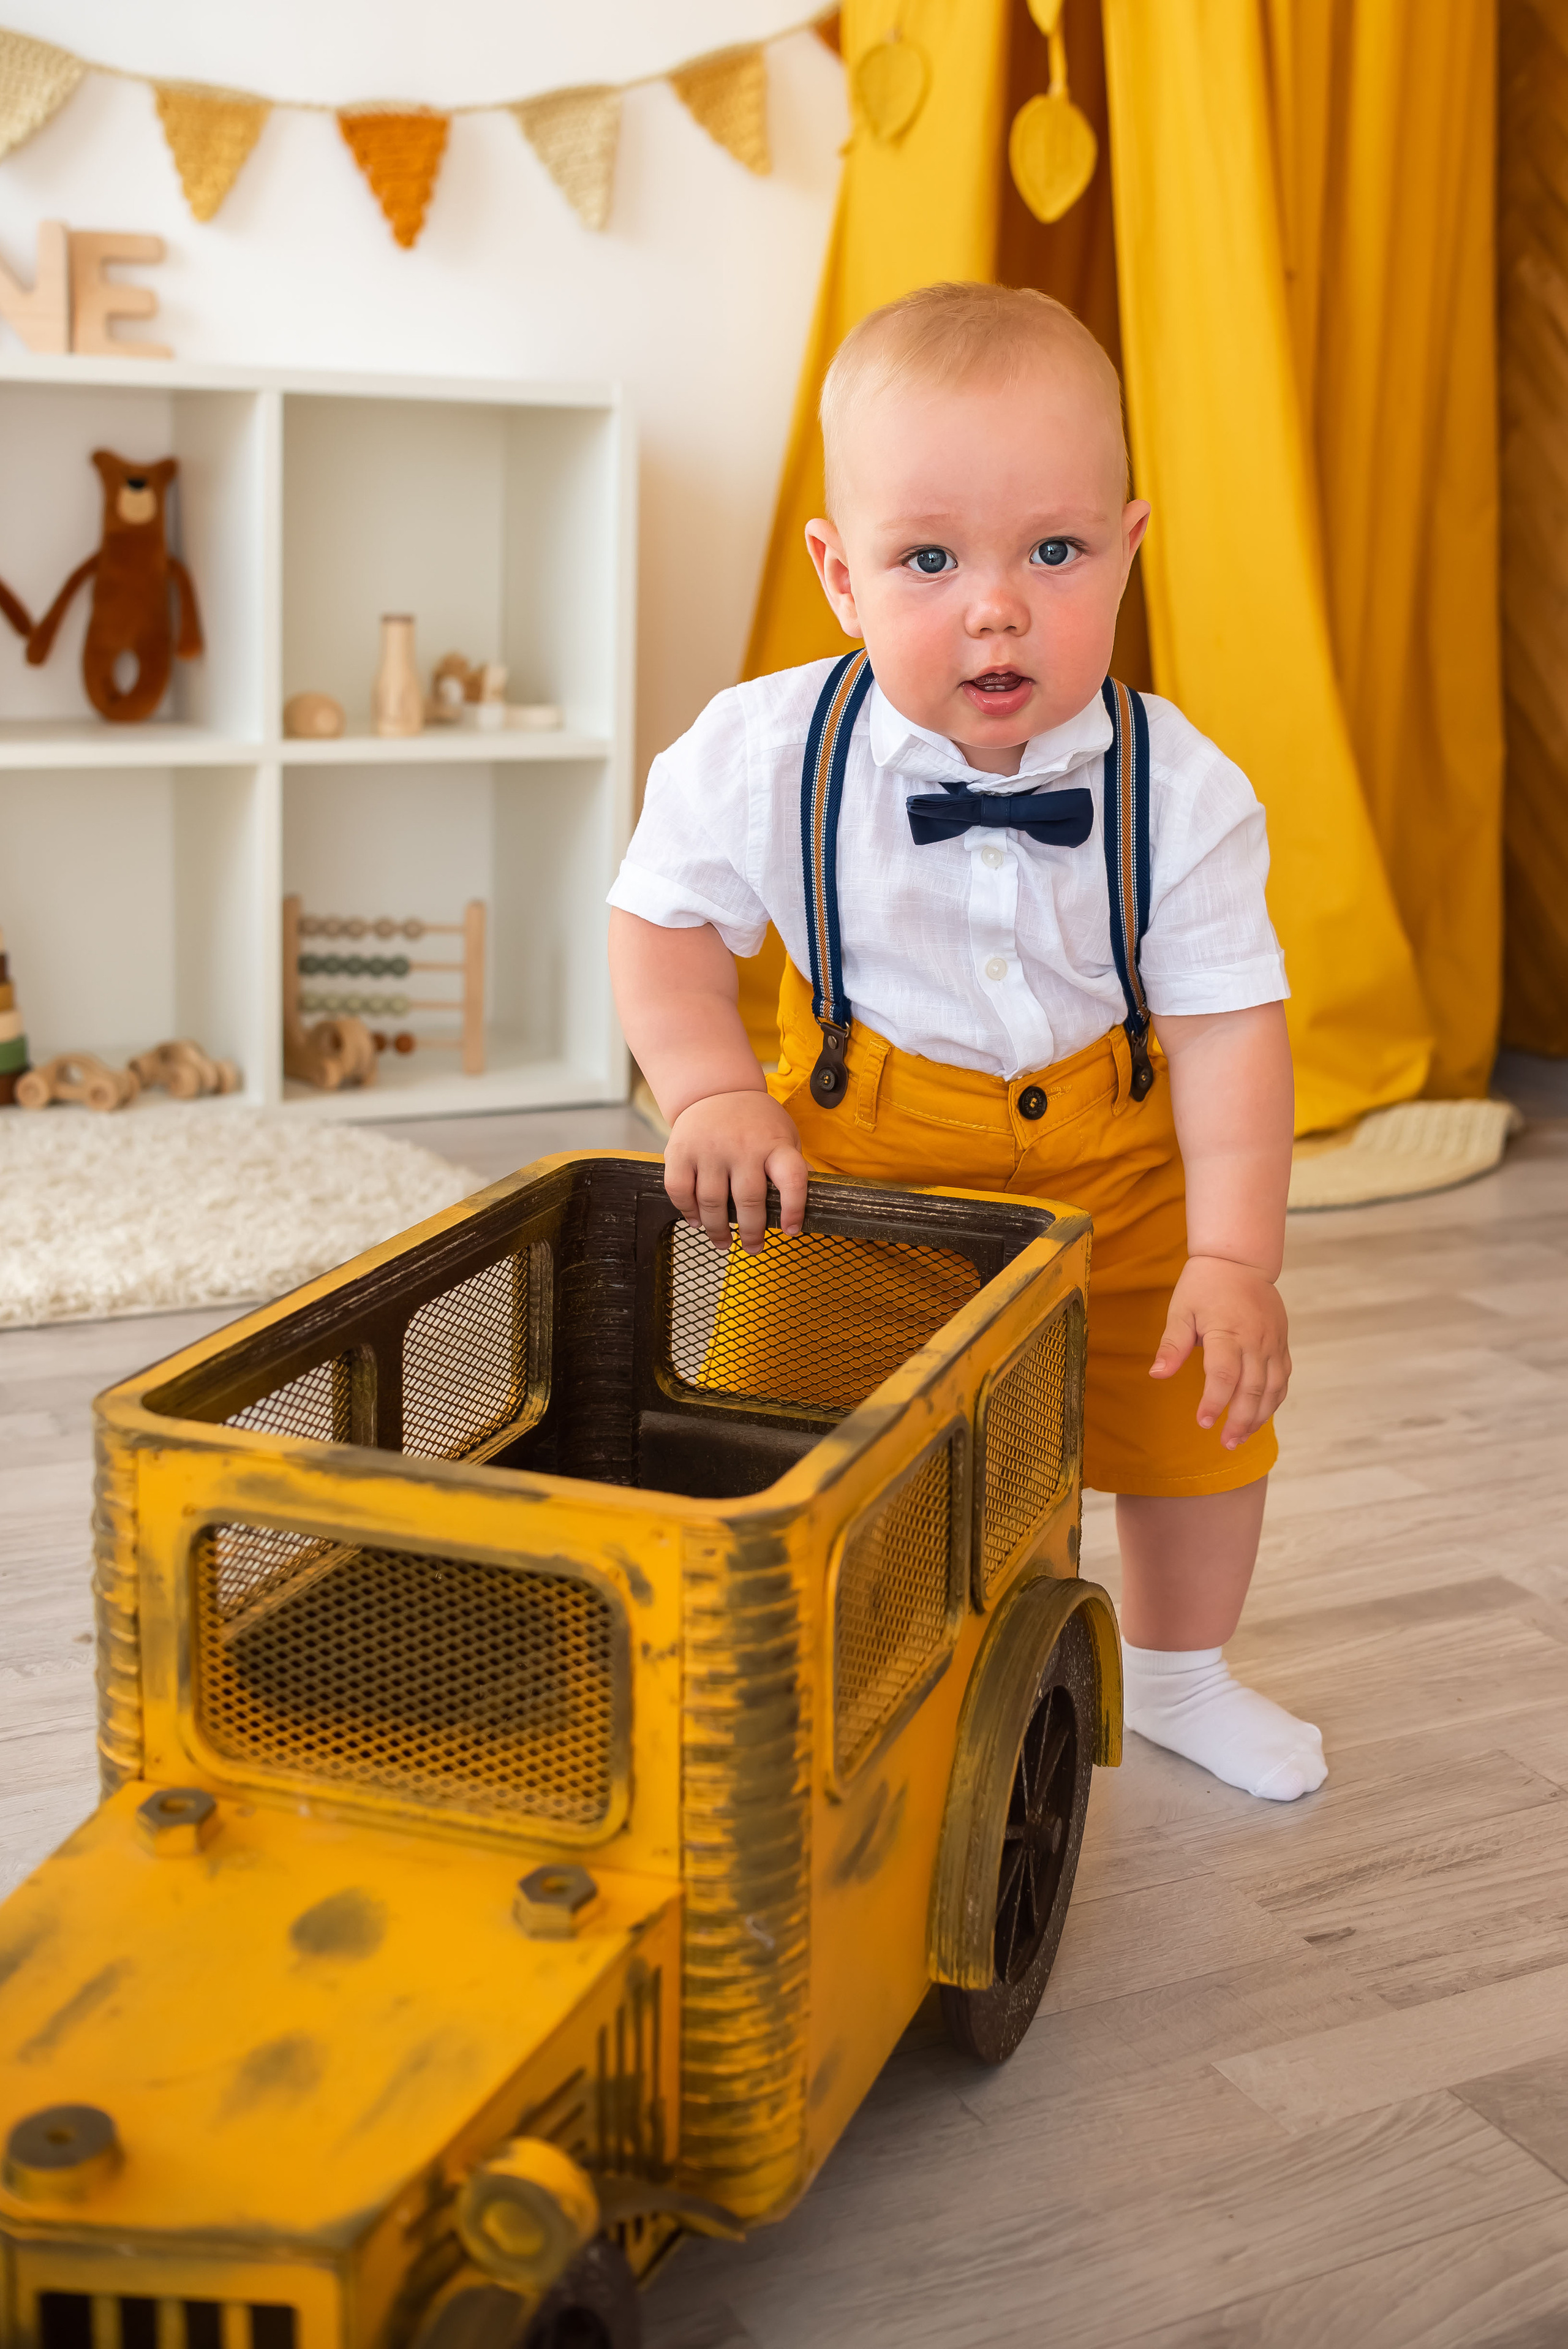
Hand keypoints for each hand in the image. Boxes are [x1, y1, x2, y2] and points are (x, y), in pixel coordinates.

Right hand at [664, 1090, 808, 1253]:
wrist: (714, 1089)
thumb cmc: (755, 1121)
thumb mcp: (784, 1135)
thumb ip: (793, 1165)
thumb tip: (815, 1201)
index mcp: (774, 1144)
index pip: (792, 1178)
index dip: (794, 1208)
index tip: (791, 1230)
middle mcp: (743, 1146)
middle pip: (748, 1200)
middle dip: (752, 1232)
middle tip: (754, 1247)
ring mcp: (709, 1149)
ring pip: (713, 1202)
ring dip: (718, 1230)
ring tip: (724, 1242)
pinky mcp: (680, 1152)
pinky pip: (680, 1191)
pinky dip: (688, 1212)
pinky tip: (697, 1221)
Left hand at [1150, 1254, 1290, 1448]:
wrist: (1240, 1260)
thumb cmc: (1204, 1285)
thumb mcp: (1181, 1310)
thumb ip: (1172, 1345)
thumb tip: (1157, 1375)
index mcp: (1227, 1332)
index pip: (1224, 1375)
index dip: (1214, 1402)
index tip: (1203, 1423)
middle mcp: (1255, 1340)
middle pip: (1253, 1389)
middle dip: (1240, 1420)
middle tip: (1226, 1443)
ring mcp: (1272, 1343)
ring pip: (1273, 1388)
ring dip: (1259, 1417)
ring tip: (1241, 1438)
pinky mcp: (1281, 1343)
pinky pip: (1283, 1378)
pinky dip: (1274, 1401)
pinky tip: (1260, 1416)